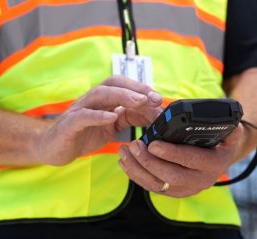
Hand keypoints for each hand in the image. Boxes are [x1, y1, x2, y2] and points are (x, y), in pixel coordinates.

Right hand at [38, 76, 161, 165]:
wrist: (54, 147)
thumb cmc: (83, 135)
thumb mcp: (110, 127)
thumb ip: (126, 119)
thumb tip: (151, 115)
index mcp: (102, 101)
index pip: (122, 86)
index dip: (141, 89)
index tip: (159, 99)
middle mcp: (92, 101)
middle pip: (113, 84)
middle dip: (135, 88)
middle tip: (154, 98)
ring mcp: (79, 110)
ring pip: (100, 95)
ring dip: (121, 96)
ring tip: (139, 102)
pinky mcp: (69, 124)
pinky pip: (83, 116)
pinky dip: (98, 115)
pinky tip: (111, 117)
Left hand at [118, 124, 243, 197]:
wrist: (216, 161)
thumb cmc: (219, 143)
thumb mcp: (228, 134)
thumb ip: (226, 128)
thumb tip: (222, 121)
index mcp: (212, 164)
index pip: (190, 160)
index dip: (171, 153)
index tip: (152, 144)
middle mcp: (198, 181)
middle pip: (170, 176)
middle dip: (148, 161)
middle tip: (133, 145)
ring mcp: (184, 189)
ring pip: (156, 185)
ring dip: (136, 169)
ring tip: (123, 151)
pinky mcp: (172, 192)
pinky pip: (151, 187)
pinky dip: (135, 176)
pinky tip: (124, 163)